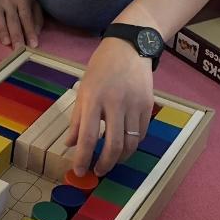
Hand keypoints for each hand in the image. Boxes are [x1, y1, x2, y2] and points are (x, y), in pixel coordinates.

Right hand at [0, 0, 42, 47]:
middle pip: (12, 19)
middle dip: (16, 34)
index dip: (29, 31)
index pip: (26, 17)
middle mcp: (8, 0)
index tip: (33, 44)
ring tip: (6, 42)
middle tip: (19, 48)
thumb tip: (35, 34)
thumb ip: (36, 19)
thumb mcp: (34, 4)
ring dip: (2, 30)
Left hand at [65, 38, 153, 175]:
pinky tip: (124, 147)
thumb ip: (77, 119)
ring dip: (120, 158)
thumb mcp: (83, 90)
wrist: (129, 48)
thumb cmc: (100, 68)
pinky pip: (142, 133)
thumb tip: (70, 144)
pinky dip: (133, 145)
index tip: (79, 172)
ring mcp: (134, 104)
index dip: (83, 157)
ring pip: (131, 142)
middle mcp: (115, 103)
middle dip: (105, 164)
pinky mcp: (148, 105)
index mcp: (93, 98)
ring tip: (111, 161)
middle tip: (98, 171)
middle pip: (113, 144)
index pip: (88, 136)